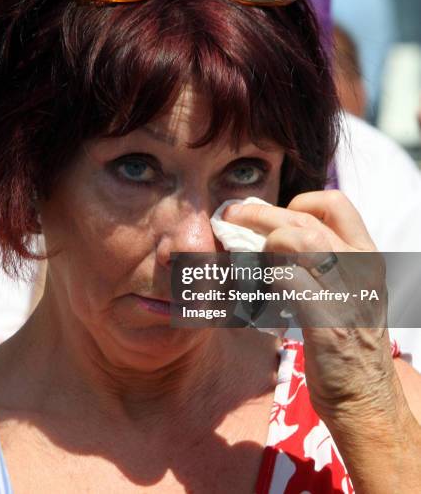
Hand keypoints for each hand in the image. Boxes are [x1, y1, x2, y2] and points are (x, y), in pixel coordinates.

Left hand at [223, 190, 393, 419]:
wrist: (365, 397)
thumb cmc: (348, 341)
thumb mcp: (349, 289)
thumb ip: (323, 261)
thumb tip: (274, 235)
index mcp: (366, 256)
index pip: (335, 204)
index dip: (299, 201)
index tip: (273, 214)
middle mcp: (361, 268)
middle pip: (304, 219)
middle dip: (259, 214)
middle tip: (231, 216)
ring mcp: (347, 294)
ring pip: (299, 240)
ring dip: (265, 242)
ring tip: (250, 257)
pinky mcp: (330, 323)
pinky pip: (290, 280)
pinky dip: (268, 277)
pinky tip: (259, 289)